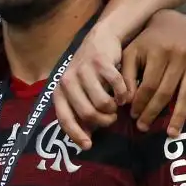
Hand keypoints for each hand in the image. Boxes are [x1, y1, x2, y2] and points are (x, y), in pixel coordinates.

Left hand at [53, 23, 128, 149]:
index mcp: (59, 91)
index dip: (76, 134)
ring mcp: (83, 71)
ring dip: (114, 109)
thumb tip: (85, 139)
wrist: (100, 40)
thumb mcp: (81, 93)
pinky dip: (124, 94)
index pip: (64, 118)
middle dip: (103, 121)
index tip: (89, 146)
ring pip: (102, 103)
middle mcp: (67, 81)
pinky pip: (117, 87)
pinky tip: (125, 95)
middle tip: (111, 118)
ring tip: (116, 106)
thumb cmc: (90, 73)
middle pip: (88, 114)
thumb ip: (81, 113)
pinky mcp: (100, 62)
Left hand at [122, 10, 185, 135]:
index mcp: (159, 53)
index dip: (140, 103)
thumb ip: (125, 74)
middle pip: (166, 92)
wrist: (175, 22)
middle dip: (154, 112)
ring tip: (171, 132)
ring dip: (179, 115)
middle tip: (144, 128)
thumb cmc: (148, 41)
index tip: (133, 116)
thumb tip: (124, 100)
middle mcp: (179, 57)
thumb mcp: (132, 52)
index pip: (148, 85)